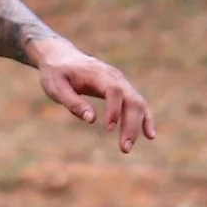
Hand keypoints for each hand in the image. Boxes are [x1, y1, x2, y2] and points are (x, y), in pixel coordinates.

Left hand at [27, 36, 155, 152]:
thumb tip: (91, 119)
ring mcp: (121, 82)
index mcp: (98, 74)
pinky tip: (149, 135)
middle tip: (124, 148)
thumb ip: (73, 102)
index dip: (115, 109)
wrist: (61, 57)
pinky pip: (138, 104)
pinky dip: (145, 118)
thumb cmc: (57, 73)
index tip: (108, 129)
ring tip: (126, 148)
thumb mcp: (56, 88)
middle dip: (131, 125)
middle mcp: (115, 77)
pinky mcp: (122, 90)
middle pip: (132, 99)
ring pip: (138, 103)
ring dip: (137, 126)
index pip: (114, 90)